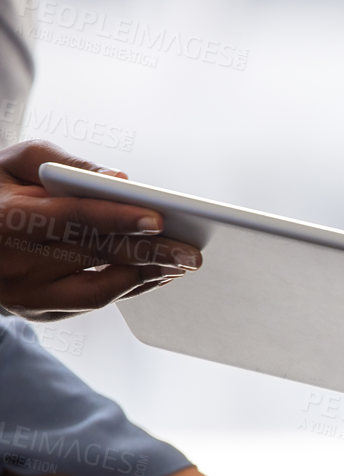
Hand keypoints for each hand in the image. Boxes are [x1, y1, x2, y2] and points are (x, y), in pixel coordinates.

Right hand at [0, 140, 202, 319]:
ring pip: (100, 289)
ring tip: (181, 264)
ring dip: (147, 276)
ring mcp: (26, 293)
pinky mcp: (38, 312)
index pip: (72, 217)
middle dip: (151, 252)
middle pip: (95, 255)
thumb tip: (118, 180)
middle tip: (192, 252)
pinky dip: (129, 288)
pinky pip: (93, 303)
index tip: (159, 218)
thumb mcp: (12, 163)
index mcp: (6, 218)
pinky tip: (155, 274)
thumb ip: (60, 163)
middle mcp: (15, 261)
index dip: (117, 217)